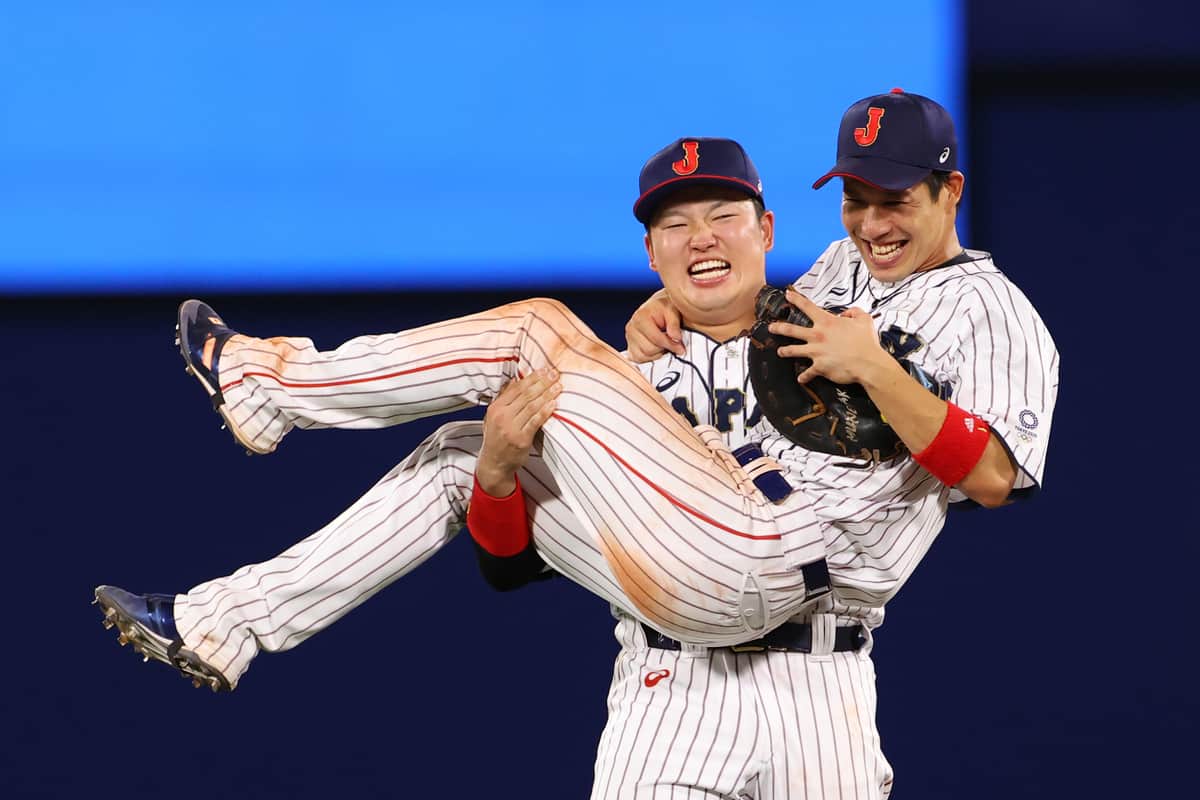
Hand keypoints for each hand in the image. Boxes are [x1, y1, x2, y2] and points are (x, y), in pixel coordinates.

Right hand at [477, 368, 561, 495]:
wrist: (494, 464)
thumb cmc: (496, 438)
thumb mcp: (493, 417)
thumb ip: (504, 399)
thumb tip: (515, 380)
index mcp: (495, 408)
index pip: (516, 388)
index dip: (532, 377)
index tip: (545, 370)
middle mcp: (501, 416)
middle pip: (526, 395)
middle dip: (542, 383)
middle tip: (555, 374)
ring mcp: (511, 428)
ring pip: (532, 407)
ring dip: (547, 395)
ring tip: (558, 387)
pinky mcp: (521, 440)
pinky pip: (536, 422)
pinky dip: (545, 411)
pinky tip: (554, 404)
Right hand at [625, 289, 684, 361]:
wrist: (657, 308)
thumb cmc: (665, 309)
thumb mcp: (673, 311)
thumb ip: (674, 324)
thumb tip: (676, 338)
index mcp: (640, 318)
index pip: (656, 339)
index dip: (671, 345)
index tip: (681, 348)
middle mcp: (631, 328)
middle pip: (649, 349)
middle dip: (663, 348)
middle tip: (672, 343)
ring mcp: (629, 338)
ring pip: (644, 356)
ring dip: (657, 353)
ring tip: (663, 344)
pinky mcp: (630, 347)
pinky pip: (639, 359)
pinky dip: (649, 357)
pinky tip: (656, 348)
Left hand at [770, 289, 889, 384]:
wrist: (868, 363)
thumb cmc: (866, 342)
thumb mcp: (864, 320)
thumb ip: (855, 312)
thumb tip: (847, 313)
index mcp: (827, 322)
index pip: (807, 307)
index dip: (796, 299)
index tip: (787, 295)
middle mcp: (817, 336)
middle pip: (791, 330)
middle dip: (779, 327)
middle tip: (771, 327)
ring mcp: (816, 352)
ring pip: (793, 350)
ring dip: (785, 351)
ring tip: (780, 351)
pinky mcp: (819, 367)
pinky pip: (808, 373)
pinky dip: (804, 377)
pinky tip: (801, 379)